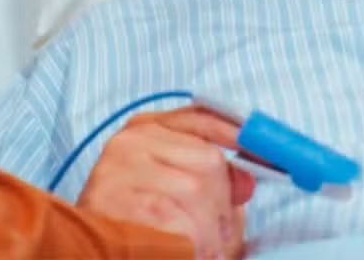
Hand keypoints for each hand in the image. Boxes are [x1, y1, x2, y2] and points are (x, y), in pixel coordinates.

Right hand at [77, 106, 256, 259]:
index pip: (203, 117)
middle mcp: (130, 141)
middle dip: (221, 207)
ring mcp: (122, 169)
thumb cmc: (133, 221)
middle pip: (209, 162)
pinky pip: (182, 226)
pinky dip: (191, 249)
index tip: (277, 158)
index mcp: (144, 129)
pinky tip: (174, 252)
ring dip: (207, 236)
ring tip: (191, 249)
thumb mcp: (173, 191)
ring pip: (199, 196)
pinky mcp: (119, 202)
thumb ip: (212, 179)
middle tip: (214, 237)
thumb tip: (247, 179)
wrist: (86, 252)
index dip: (243, 136)